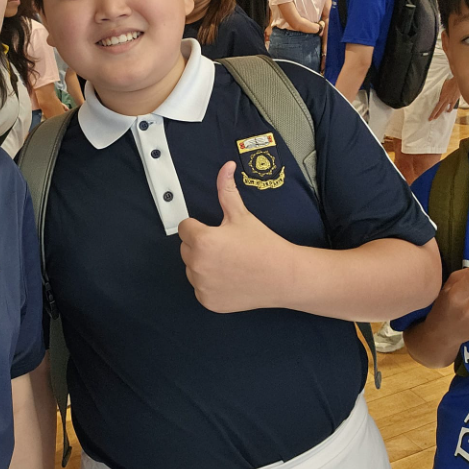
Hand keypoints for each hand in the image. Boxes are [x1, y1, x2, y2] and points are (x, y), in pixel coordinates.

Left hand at [178, 161, 291, 312]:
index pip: (184, 228)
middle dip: (201, 245)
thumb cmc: (262, 245)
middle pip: (186, 248)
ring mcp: (201, 286)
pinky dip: (210, 285)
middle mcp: (197, 264)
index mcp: (202, 240)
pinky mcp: (207, 302)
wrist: (283, 277)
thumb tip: (226, 166)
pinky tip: (230, 279)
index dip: (200, 227)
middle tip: (226, 247)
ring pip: (192, 269)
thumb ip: (226, 190)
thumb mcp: (242, 215)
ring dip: (203, 265)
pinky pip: (200, 288)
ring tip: (229, 263)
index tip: (217, 232)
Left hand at [428, 77, 459, 120]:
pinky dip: (450, 109)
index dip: (433, 113)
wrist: (458, 82)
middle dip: (435, 115)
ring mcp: (450, 100)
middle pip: (439, 109)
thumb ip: (439, 90)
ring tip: (438, 116)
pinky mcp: (455, 99)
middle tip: (431, 119)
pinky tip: (448, 111)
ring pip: (445, 108)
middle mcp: (445, 100)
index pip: (436, 107)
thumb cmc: (450, 82)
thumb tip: (436, 91)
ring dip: (441, 113)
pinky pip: (452, 106)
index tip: (430, 117)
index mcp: (441, 97)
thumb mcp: (442, 86)